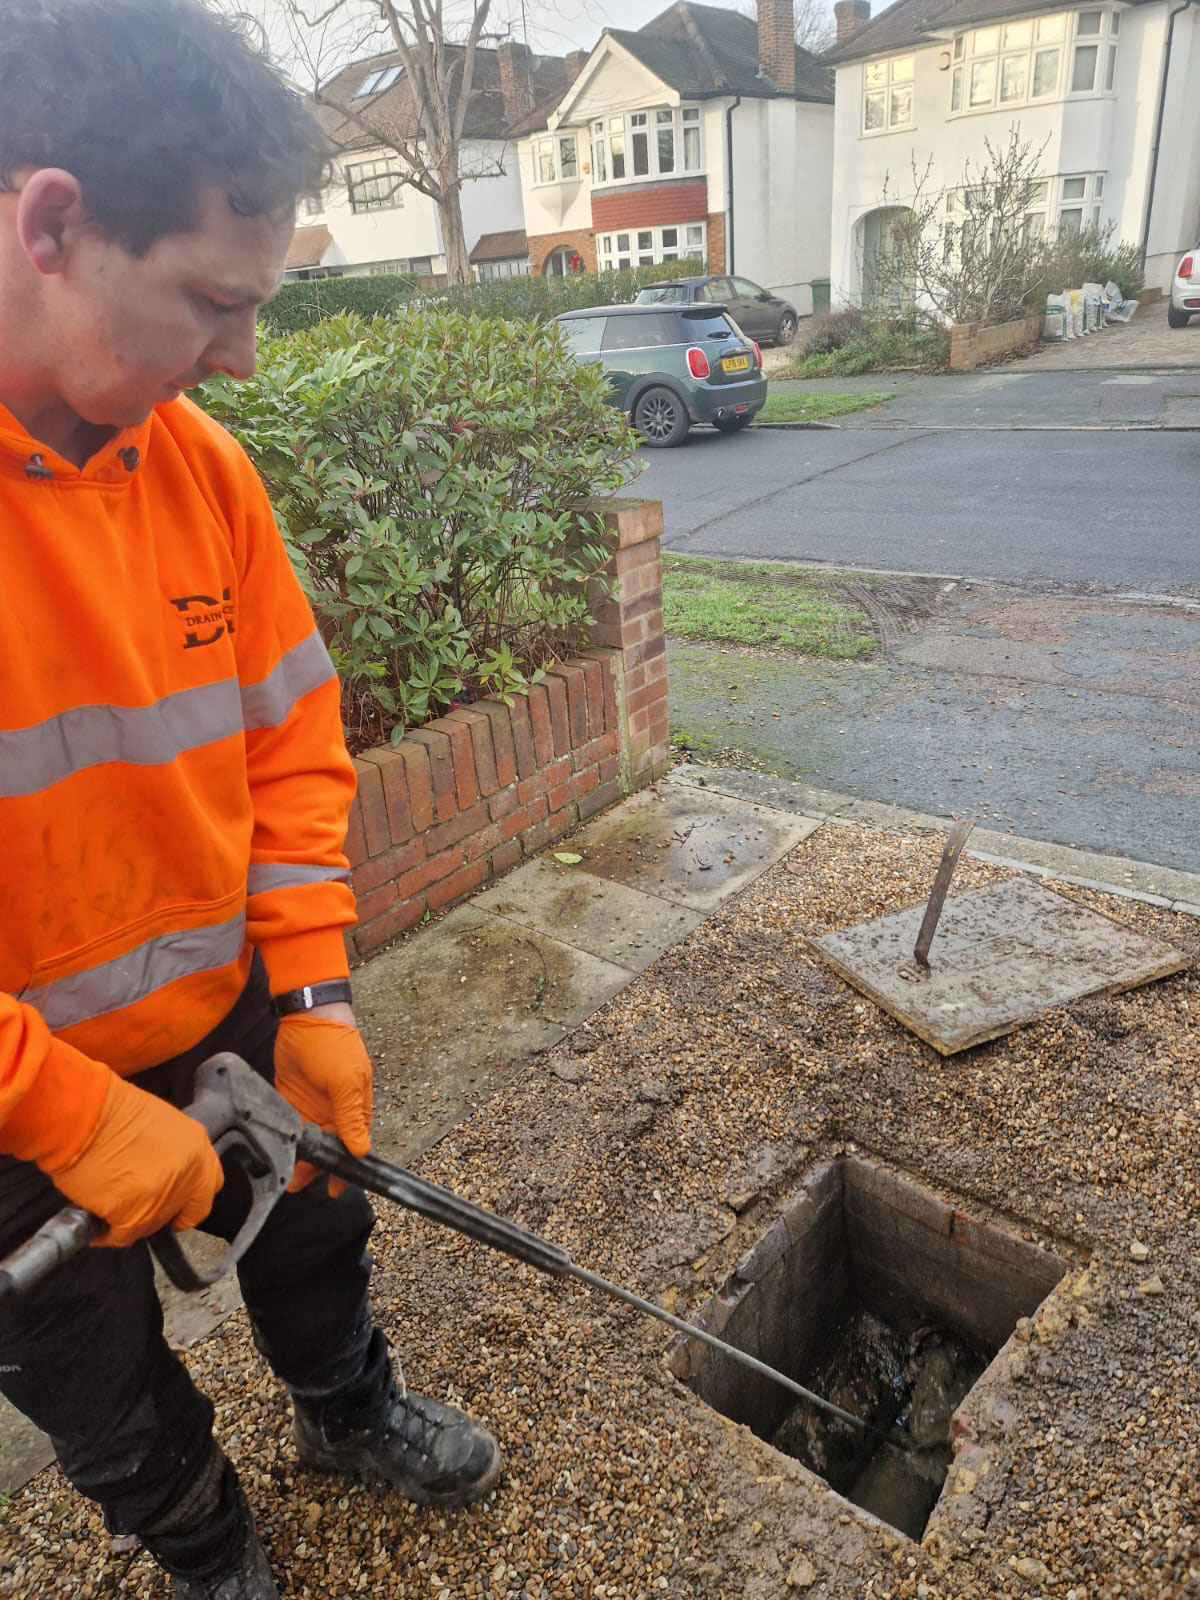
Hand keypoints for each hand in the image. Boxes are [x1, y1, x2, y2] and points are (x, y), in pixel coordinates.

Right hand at [47, 1073, 224, 1249]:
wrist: (83, 1114)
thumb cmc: (110, 1111)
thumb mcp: (159, 1123)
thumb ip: (171, 1152)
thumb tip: (158, 1174)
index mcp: (197, 1147)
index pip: (208, 1187)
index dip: (190, 1200)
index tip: (177, 1207)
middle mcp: (188, 1174)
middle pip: (178, 1210)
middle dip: (157, 1211)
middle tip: (133, 1205)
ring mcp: (163, 1197)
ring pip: (150, 1225)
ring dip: (129, 1222)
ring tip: (108, 1209)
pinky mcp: (134, 1215)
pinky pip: (122, 1236)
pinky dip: (107, 1234)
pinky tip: (96, 1227)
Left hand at [274, 1009, 372, 1193]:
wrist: (307, 1016)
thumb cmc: (335, 1047)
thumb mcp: (346, 1082)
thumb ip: (351, 1118)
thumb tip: (362, 1152)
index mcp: (354, 1110)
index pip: (353, 1147)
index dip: (345, 1170)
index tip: (336, 1192)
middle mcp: (333, 1113)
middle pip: (326, 1149)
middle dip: (314, 1169)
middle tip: (297, 1187)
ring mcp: (310, 1107)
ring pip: (305, 1143)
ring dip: (296, 1159)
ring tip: (283, 1176)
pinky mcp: (288, 1100)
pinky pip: (286, 1127)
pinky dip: (281, 1140)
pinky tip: (272, 1153)